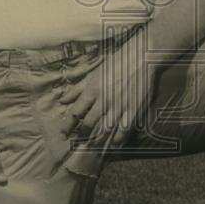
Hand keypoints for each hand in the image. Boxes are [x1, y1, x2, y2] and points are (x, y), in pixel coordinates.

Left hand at [58, 33, 152, 151]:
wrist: (141, 57)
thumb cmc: (116, 63)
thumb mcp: (94, 73)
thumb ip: (78, 88)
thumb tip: (63, 101)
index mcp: (92, 90)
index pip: (75, 112)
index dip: (67, 125)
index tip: (63, 133)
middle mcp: (104, 100)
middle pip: (89, 123)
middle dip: (82, 134)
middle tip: (79, 141)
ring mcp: (119, 106)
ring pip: (105, 129)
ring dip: (97, 140)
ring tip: (93, 147)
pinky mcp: (134, 109)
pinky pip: (124, 129)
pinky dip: (118, 139)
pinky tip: (114, 144)